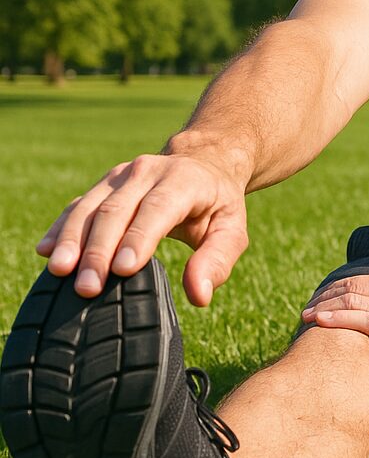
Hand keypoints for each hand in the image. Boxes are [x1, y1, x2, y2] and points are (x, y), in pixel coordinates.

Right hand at [36, 153, 248, 306]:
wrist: (203, 162)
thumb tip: (200, 295)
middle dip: (100, 250)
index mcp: (184, 181)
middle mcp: (148, 172)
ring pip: (90, 206)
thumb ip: (218, 260)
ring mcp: (121, 176)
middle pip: (117, 210)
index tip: (122, 269)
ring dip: (73, 240)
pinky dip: (61, 228)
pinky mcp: (104, 185)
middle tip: (88, 288)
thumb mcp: (232, 229)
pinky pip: (78, 205)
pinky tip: (46, 251)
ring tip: (61, 272)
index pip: (158, 208)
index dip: (139, 237)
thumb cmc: (218, 203)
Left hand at [300, 273, 368, 368]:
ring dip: (324, 306)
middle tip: (306, 308)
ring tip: (305, 315)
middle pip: (350, 286)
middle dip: (324, 296)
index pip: (361, 280)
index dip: (337, 289)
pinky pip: (361, 317)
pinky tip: (321, 322)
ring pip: (350, 298)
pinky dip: (337, 317)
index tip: (321, 299)